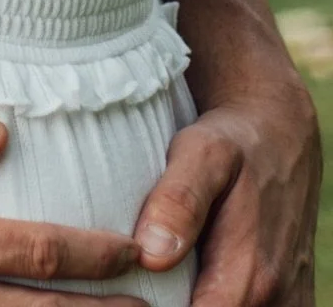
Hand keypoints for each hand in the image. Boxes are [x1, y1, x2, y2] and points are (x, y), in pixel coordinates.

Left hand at [133, 82, 321, 306]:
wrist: (281, 135)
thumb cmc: (234, 143)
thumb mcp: (201, 153)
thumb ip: (179, 203)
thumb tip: (152, 256)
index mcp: (251, 277)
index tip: (132, 289)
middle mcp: (278, 303)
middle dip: (172, 305)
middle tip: (142, 279)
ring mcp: (290, 305)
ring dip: (198, 300)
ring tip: (162, 279)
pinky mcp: (293, 301)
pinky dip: (220, 300)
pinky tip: (192, 281)